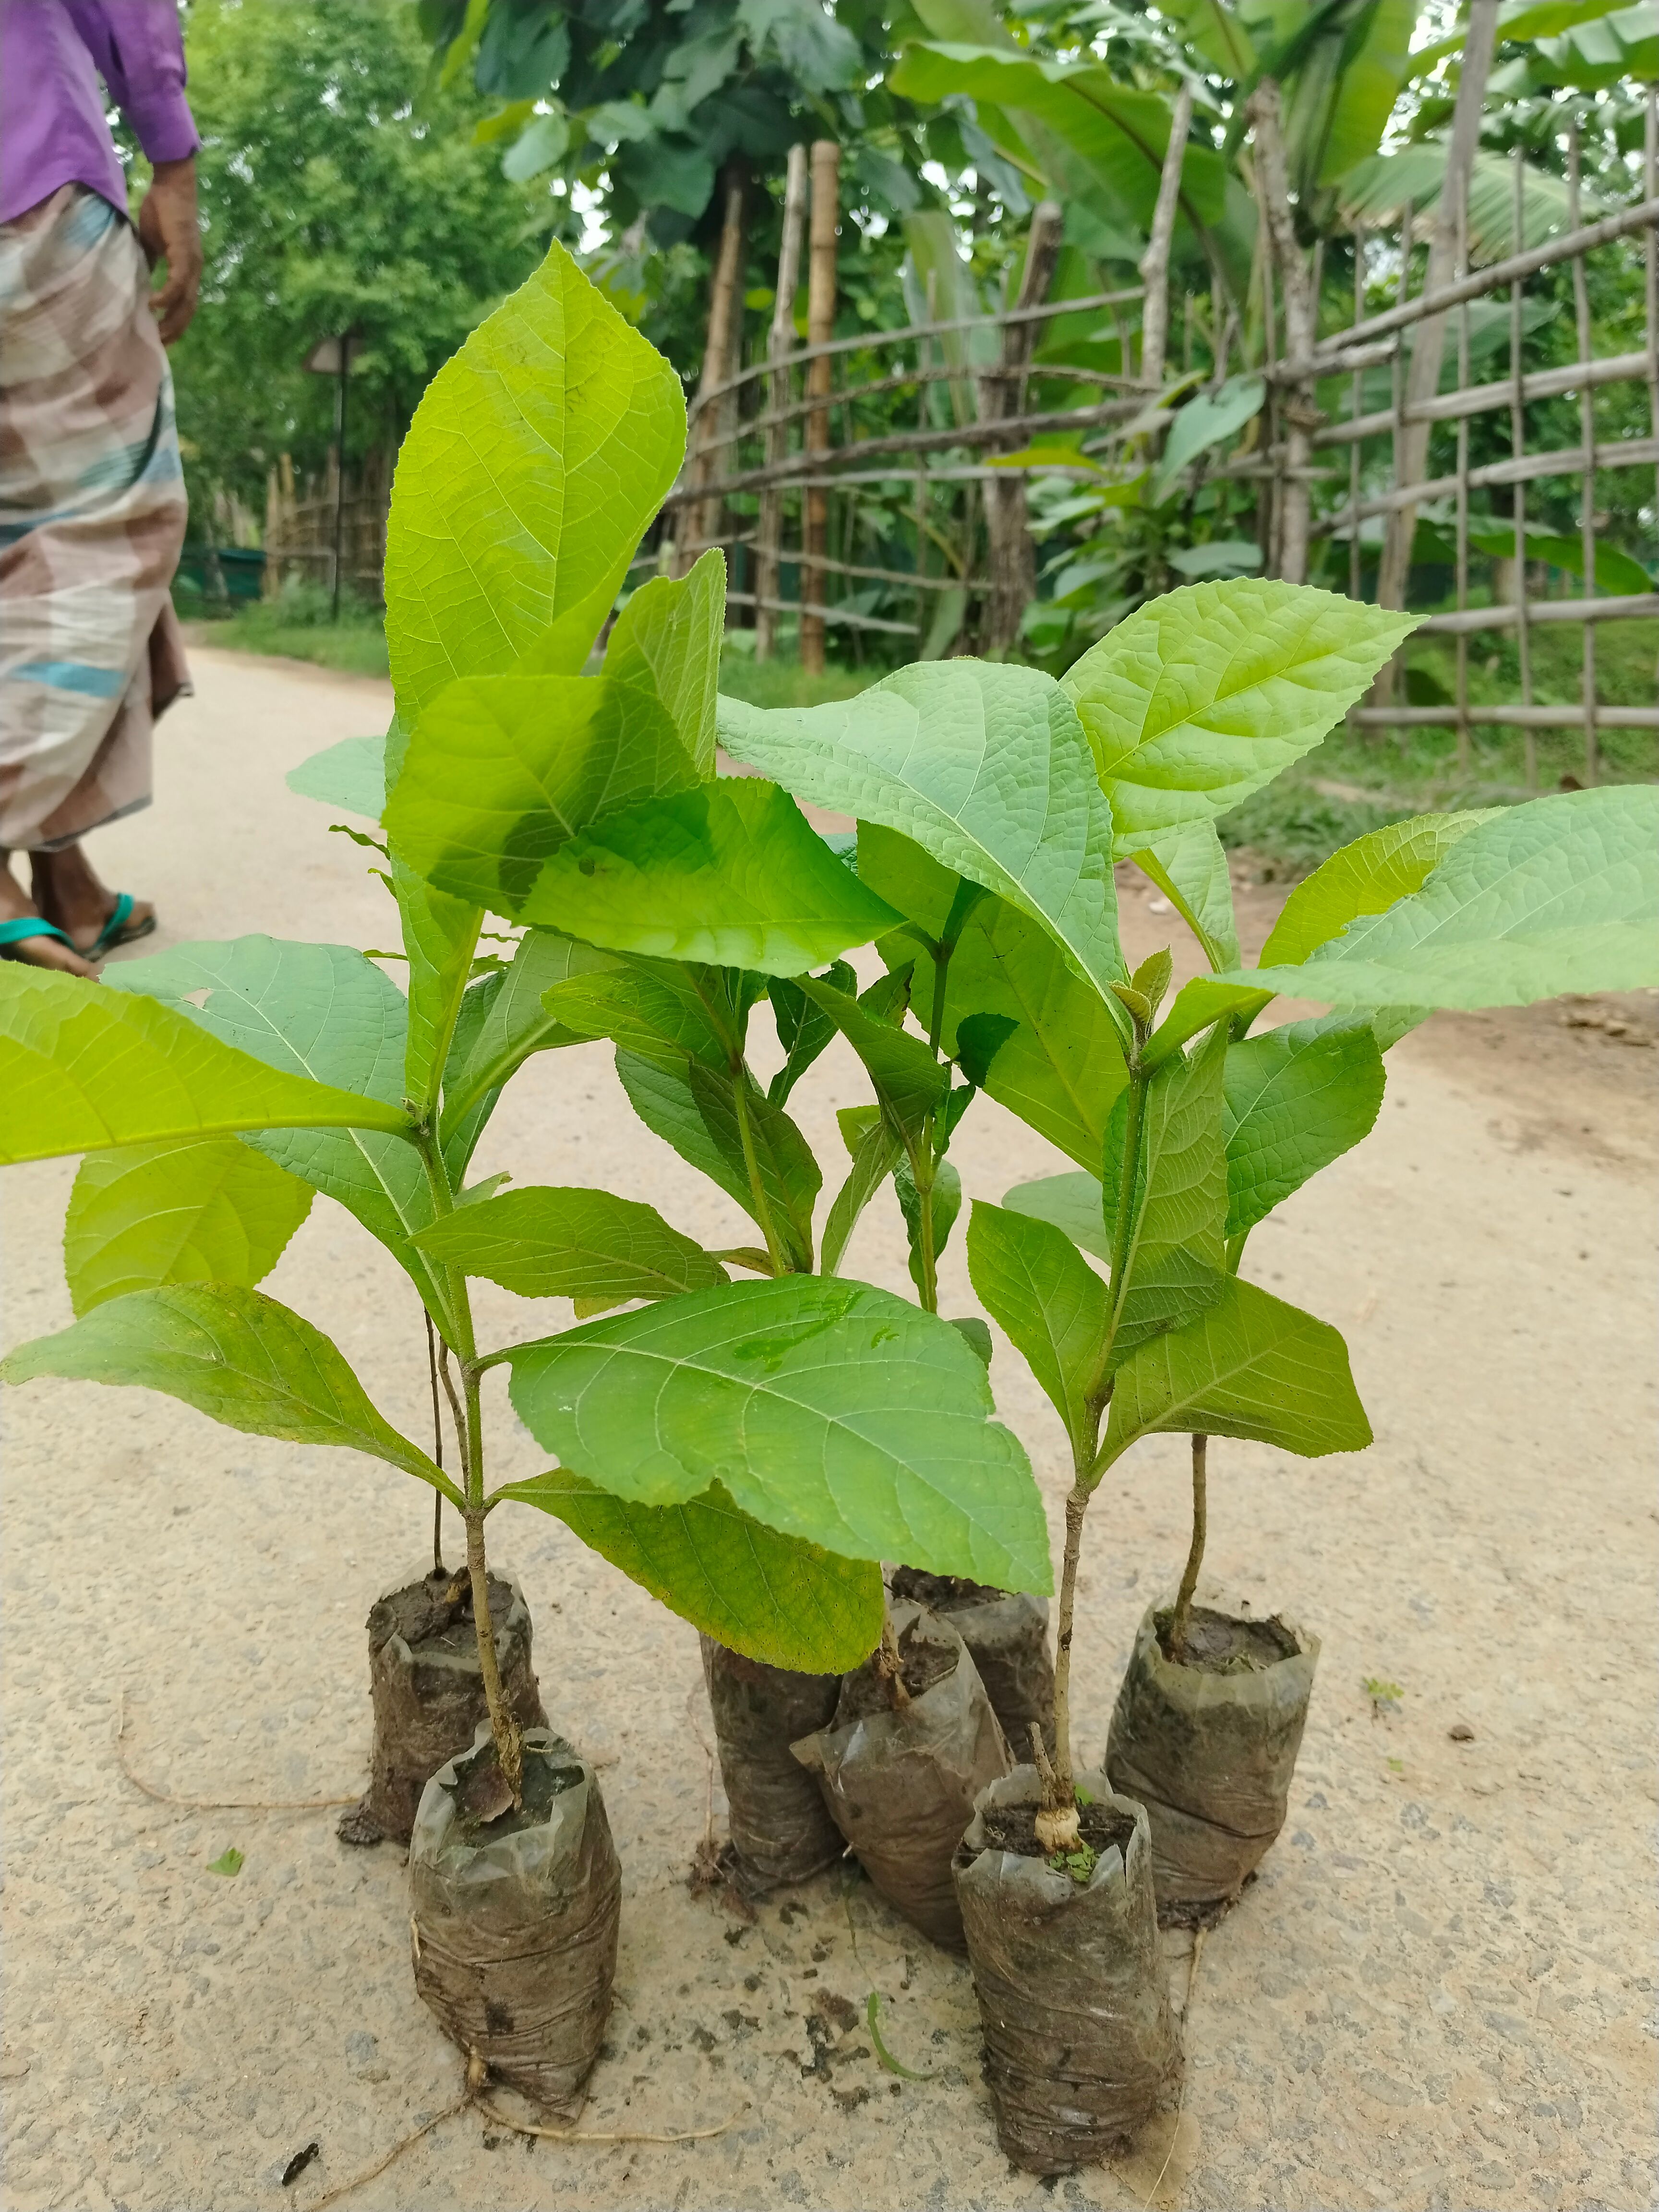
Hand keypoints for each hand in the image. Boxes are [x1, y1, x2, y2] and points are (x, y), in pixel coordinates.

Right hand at [137, 157, 201, 344]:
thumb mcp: (151, 243)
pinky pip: (178, 282)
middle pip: (188, 311)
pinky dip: (167, 296)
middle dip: (175, 330)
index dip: (175, 323)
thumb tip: (139, 278)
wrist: (171, 186)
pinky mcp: (185, 253)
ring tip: (157, 333)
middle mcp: (194, 271)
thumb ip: (149, 262)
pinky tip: (154, 306)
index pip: (184, 306)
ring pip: (185, 301)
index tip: (161, 339)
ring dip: (172, 320)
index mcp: (187, 270)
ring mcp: (192, 263)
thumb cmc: (161, 211)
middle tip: (160, 347)